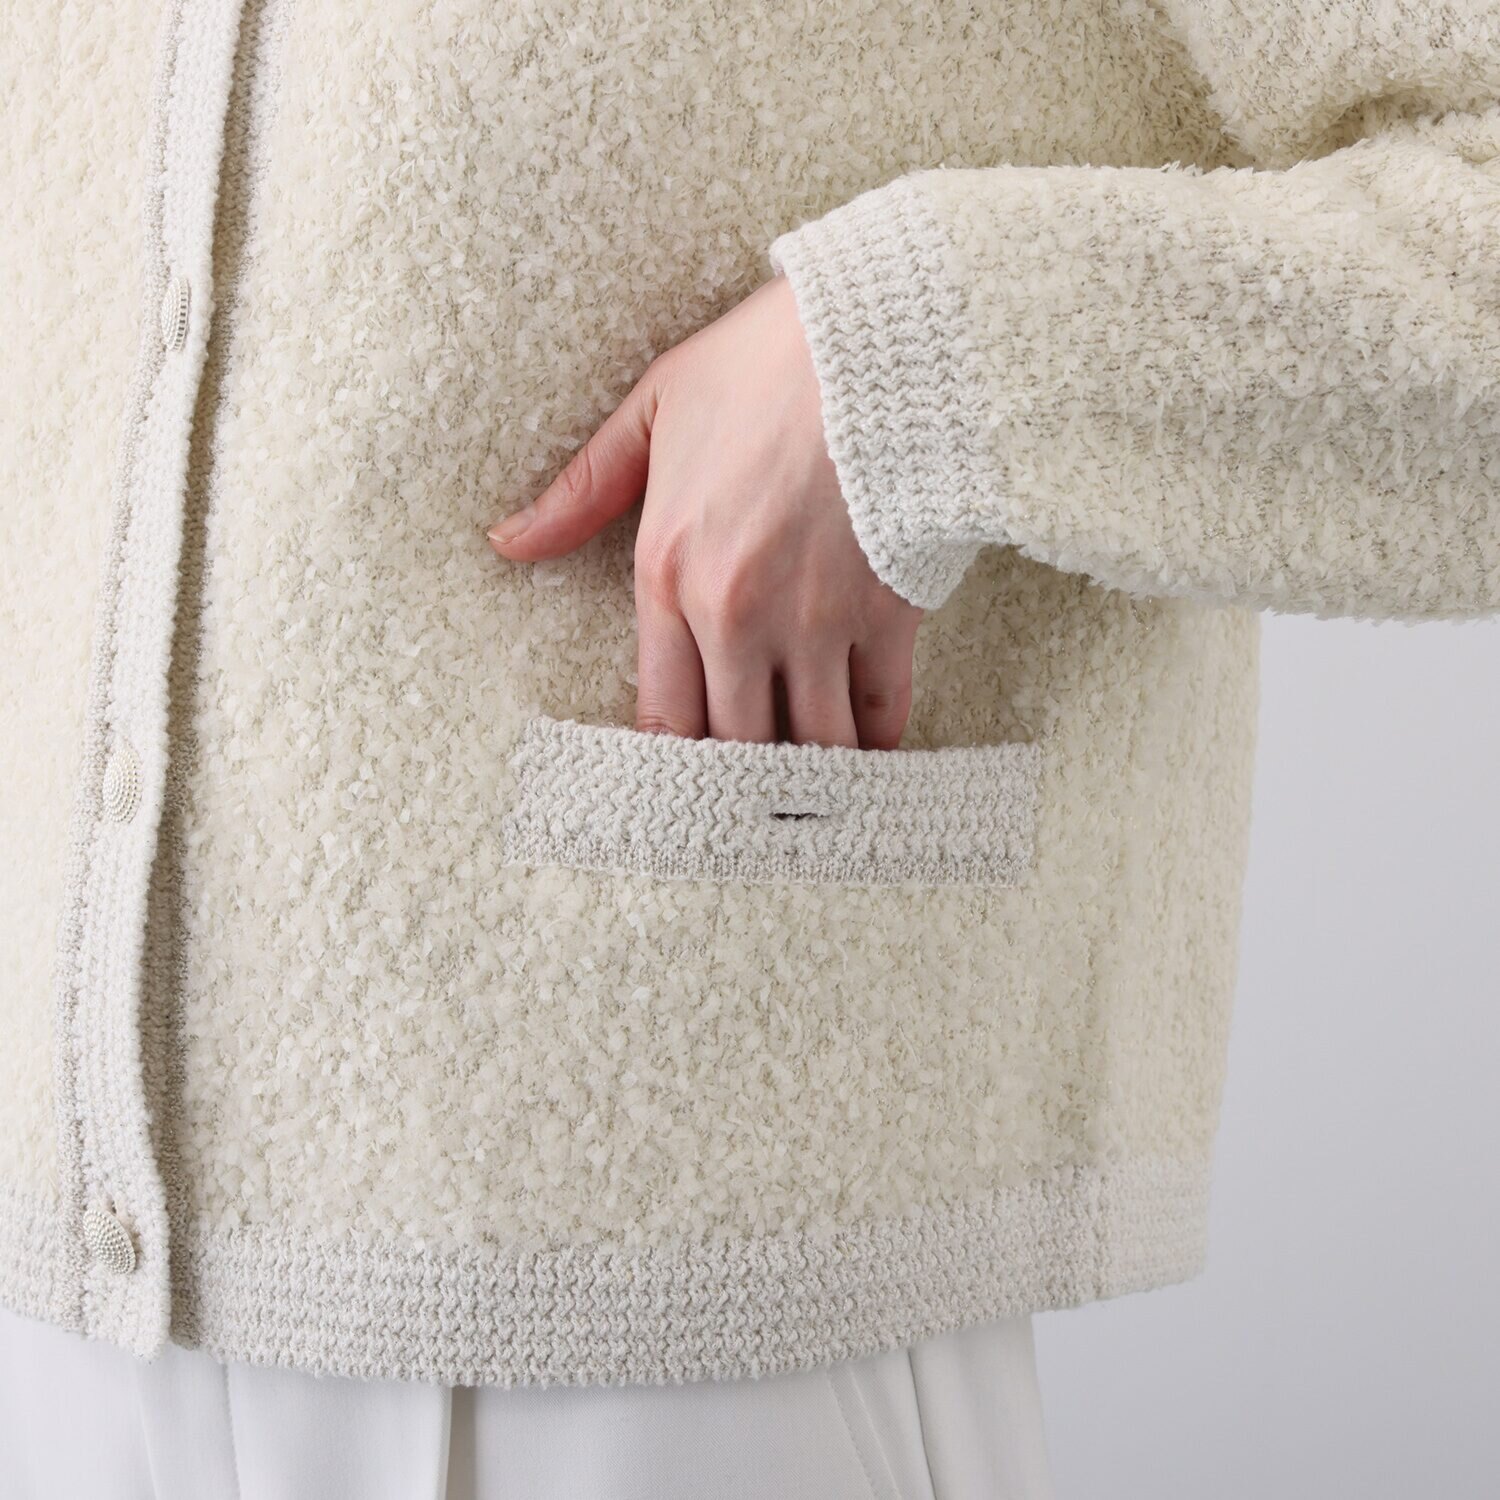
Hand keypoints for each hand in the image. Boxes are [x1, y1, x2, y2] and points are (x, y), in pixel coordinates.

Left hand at [487, 275, 922, 747]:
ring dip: (810, 770)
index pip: (661, 715)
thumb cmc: (765, 364)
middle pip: (735, 745)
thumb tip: (506, 542)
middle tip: (748, 793)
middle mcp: (737, 613)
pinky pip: (881, 710)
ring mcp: (816, 619)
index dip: (673, 765)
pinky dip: (876, 739)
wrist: (883, 336)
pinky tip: (868, 745)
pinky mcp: (889, 613)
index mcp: (668, 570)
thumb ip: (581, 490)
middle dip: (740, 779)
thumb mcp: (654, 407)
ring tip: (808, 780)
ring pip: (813, 743)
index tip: (683, 788)